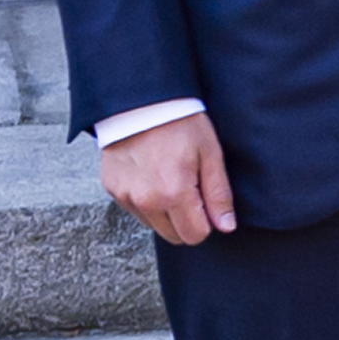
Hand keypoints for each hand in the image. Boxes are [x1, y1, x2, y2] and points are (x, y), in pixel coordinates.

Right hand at [100, 114, 238, 244]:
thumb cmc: (180, 124)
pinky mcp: (112, 189)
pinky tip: (153, 176)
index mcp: (173, 193)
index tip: (207, 202)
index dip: (207, 222)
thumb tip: (226, 226)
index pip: (194, 235)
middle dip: (187, 221)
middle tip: (192, 190)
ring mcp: (125, 196)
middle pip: (173, 236)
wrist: (140, 103)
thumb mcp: (210, 154)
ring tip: (171, 179)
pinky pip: (135, 210)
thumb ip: (218, 194)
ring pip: (154, 225)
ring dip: (166, 212)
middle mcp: (145, 201)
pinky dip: (147, 201)